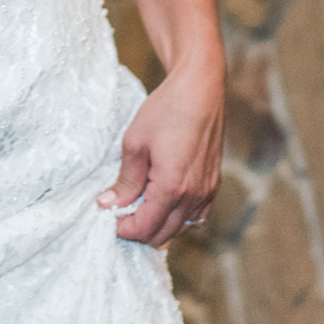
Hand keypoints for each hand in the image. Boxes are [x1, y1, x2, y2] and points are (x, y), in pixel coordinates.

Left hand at [97, 60, 222, 246]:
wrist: (199, 88)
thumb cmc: (166, 110)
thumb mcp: (135, 143)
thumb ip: (125, 180)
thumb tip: (108, 204)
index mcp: (172, 187)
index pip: (145, 227)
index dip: (123, 228)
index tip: (109, 216)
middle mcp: (193, 195)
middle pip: (163, 235)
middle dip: (140, 230)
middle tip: (122, 213)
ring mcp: (207, 191)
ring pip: (181, 228)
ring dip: (160, 225)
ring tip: (141, 206)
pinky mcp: (214, 183)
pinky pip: (197, 216)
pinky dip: (179, 218)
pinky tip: (164, 202)